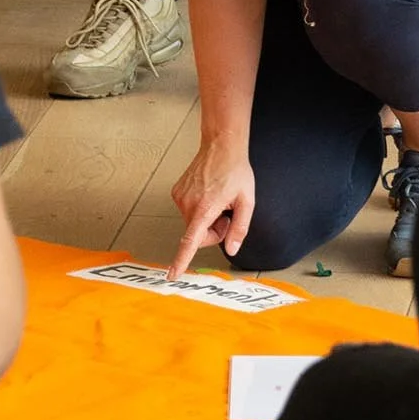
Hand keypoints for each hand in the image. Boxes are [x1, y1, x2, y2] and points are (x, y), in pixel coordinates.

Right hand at [170, 140, 255, 273]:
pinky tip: (209, 193)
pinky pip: (188, 212)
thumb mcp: (246, 201)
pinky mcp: (177, 192)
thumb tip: (232, 249)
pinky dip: (199, 209)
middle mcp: (188, 204)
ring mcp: (180, 197)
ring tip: (218, 199)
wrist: (221, 145)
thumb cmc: (235, 170)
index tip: (172, 274)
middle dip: (213, 232)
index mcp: (205, 208)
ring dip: (206, 219)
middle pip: (197, 236)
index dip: (181, 260)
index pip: (191, 241)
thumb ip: (239, 228)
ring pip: (193, 224)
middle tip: (226, 214)